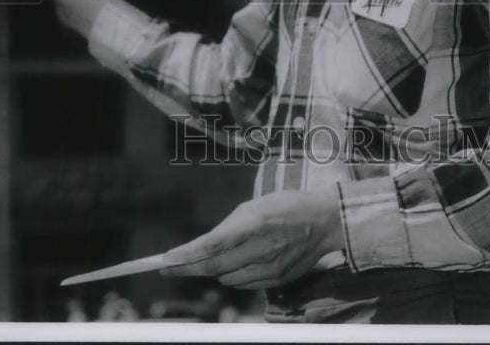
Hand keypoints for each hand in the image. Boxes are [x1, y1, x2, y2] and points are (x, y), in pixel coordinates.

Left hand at [159, 189, 343, 289]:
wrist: (324, 222)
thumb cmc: (287, 206)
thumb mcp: (256, 205)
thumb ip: (231, 226)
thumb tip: (207, 245)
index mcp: (254, 223)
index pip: (212, 244)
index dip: (186, 255)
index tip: (165, 259)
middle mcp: (261, 249)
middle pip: (214, 267)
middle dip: (188, 268)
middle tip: (168, 267)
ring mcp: (270, 268)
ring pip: (227, 279)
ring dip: (213, 271)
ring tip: (206, 260)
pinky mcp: (277, 281)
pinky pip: (244, 284)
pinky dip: (233, 277)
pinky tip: (233, 266)